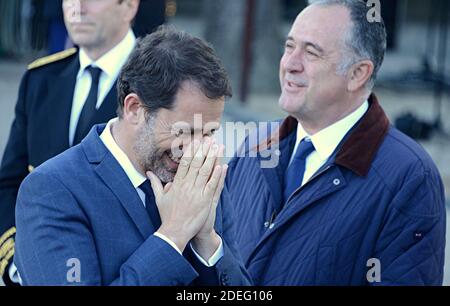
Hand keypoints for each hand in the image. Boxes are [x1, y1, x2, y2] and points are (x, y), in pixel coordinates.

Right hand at [147, 137, 224, 251]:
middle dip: (203, 149)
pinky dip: (217, 175)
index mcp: (177, 183)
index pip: (184, 162)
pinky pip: (212, 185)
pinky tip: (221, 166)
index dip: (191, 150)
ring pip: (205, 171)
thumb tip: (148, 172)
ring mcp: (196, 192)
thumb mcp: (159, 198)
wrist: (174, 232)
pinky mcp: (205, 201)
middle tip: (210, 138)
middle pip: (196, 163)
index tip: (196, 140)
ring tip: (218, 146)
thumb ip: (155, 184)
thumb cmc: (167, 216)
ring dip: (212, 157)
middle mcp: (186, 185)